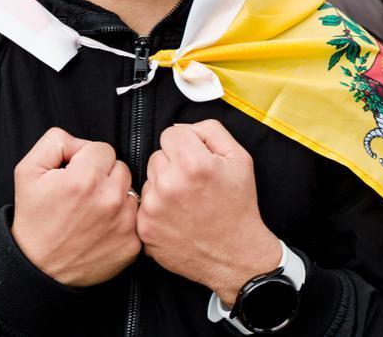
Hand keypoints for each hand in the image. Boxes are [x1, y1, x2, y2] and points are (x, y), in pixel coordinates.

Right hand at [11, 128, 140, 286]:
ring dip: (115, 197)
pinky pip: (136, 218)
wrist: (39, 267)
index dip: (86, 160)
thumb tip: (81, 142)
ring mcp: (124, 223)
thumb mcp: (28, 169)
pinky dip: (122, 221)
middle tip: (83, 195)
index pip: (103, 149)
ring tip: (92, 212)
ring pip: (130, 192)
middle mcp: (109, 199)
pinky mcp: (133, 244)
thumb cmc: (34, 217)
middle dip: (103, 176)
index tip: (75, 176)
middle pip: (120, 167)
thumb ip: (56, 141)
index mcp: (85, 177)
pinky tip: (103, 229)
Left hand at [137, 120, 280, 306]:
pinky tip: (177, 218)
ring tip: (187, 203)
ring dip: (164, 187)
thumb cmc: (238, 206)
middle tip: (194, 185)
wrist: (236, 254)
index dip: (187, 145)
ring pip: (150, 180)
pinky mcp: (144, 229)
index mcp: (192, 163)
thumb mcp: (239, 158)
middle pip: (157, 156)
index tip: (197, 161)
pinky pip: (143, 205)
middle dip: (174, 165)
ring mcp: (153, 208)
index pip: (170, 134)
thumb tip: (182, 128)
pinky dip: (157, 210)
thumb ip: (210, 131)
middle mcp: (169, 184)